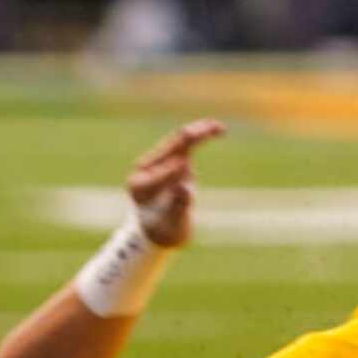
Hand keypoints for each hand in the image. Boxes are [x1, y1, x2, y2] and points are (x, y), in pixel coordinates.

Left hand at [128, 117, 224, 247]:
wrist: (161, 231)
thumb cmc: (166, 230)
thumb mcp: (172, 224)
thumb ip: (178, 206)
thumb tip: (183, 187)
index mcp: (140, 184)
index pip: (161, 172)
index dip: (176, 174)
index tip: (186, 188)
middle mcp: (146, 168)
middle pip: (170, 147)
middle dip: (191, 138)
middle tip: (212, 130)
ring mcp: (158, 161)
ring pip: (180, 139)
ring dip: (199, 131)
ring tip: (218, 127)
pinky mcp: (172, 158)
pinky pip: (187, 142)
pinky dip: (201, 134)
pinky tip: (216, 128)